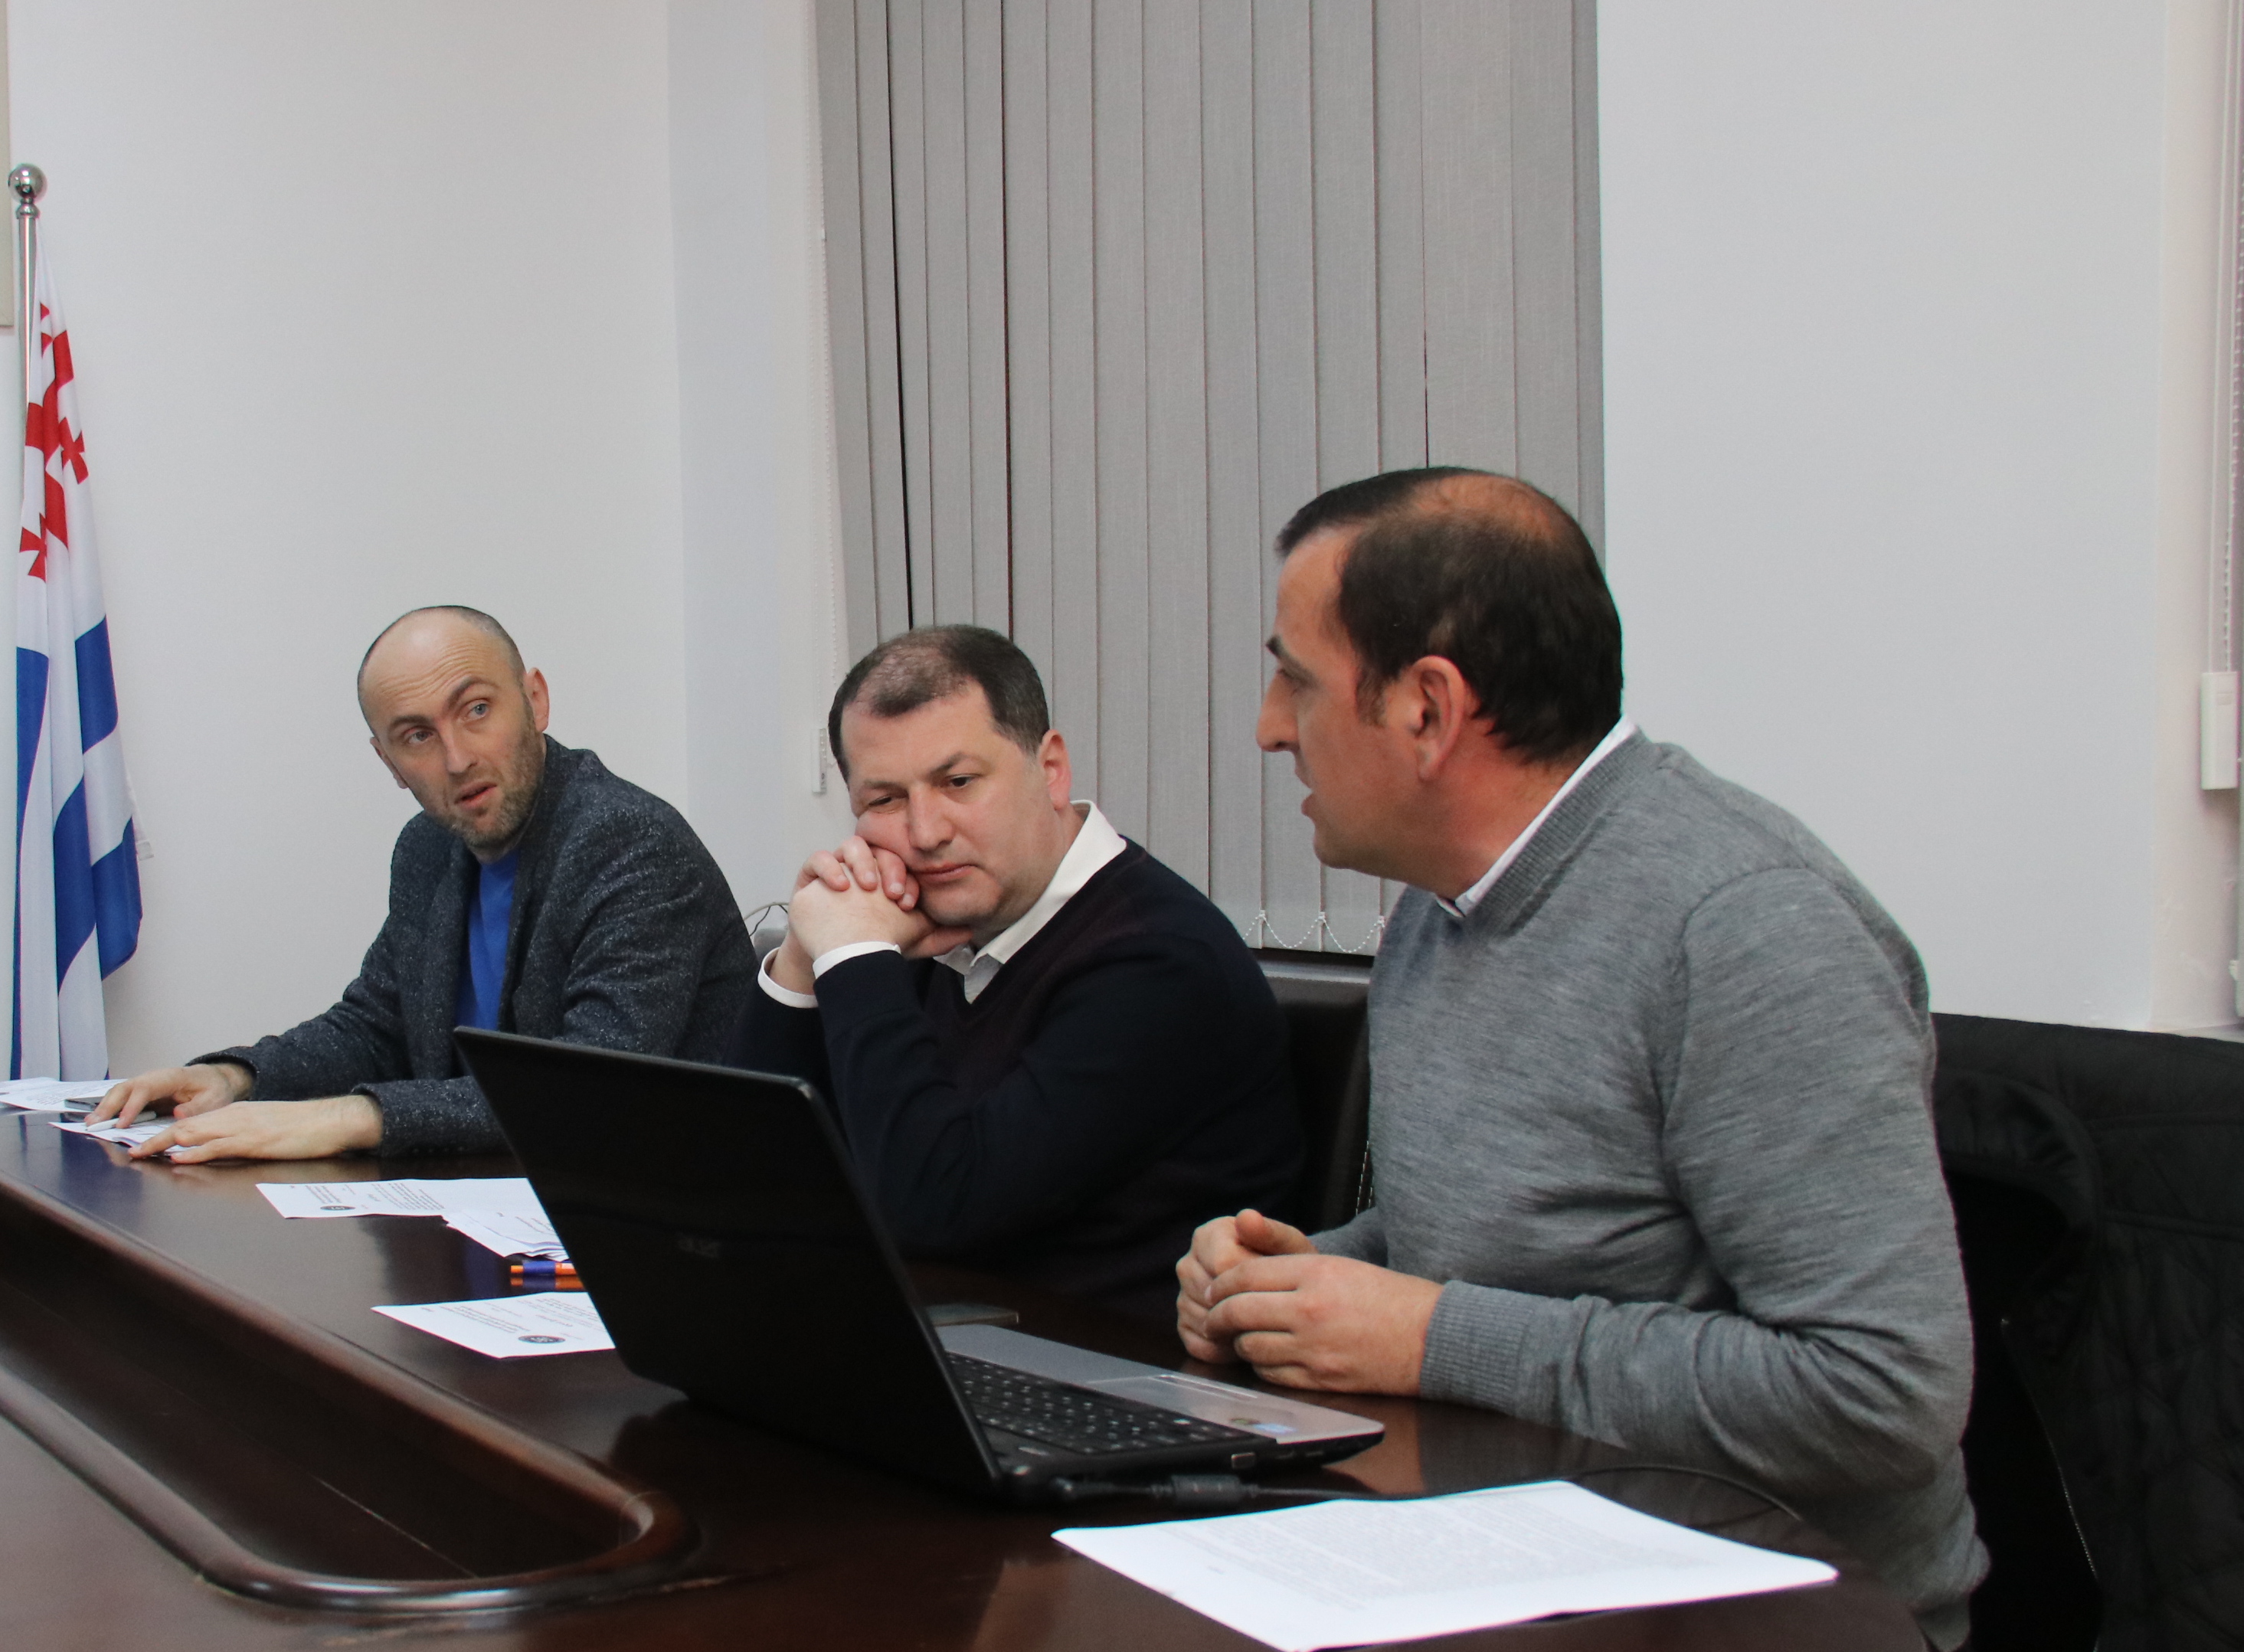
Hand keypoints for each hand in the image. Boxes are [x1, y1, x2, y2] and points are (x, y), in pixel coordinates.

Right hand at [89, 1062, 252, 1126]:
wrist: (214, 1079)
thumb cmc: (214, 1089)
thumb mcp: (214, 1099)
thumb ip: (197, 1107)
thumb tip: (177, 1114)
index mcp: (171, 1077)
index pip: (146, 1089)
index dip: (132, 1106)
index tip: (122, 1124)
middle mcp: (154, 1078)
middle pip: (126, 1088)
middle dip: (109, 1106)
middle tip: (93, 1124)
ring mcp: (146, 1084)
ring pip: (120, 1092)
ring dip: (104, 1107)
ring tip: (90, 1124)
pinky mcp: (143, 1093)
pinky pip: (123, 1099)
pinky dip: (109, 1108)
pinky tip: (99, 1120)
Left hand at [131, 1095, 383, 1162]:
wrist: (331, 1119)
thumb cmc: (304, 1127)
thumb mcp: (267, 1128)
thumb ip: (241, 1136)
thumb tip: (220, 1149)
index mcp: (236, 1113)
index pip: (191, 1121)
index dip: (164, 1133)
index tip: (144, 1143)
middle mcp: (233, 1116)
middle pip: (183, 1126)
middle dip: (153, 1138)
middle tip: (128, 1151)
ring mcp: (242, 1128)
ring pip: (193, 1133)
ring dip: (163, 1144)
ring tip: (140, 1153)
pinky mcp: (253, 1141)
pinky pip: (216, 1146)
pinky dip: (193, 1152)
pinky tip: (178, 1158)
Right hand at [769, 838, 950, 991]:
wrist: (835, 961)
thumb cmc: (873, 945)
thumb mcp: (910, 942)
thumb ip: (940, 937)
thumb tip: (970, 930)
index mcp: (890, 876)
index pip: (903, 864)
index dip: (908, 879)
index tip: (909, 903)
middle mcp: (867, 868)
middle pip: (881, 850)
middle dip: (890, 868)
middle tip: (892, 893)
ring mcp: (841, 869)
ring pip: (852, 845)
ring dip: (863, 862)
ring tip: (868, 886)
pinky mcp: (813, 876)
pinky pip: (819, 858)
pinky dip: (830, 867)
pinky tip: (841, 886)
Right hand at [1176, 1208, 1315, 1361]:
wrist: (1282, 1289)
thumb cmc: (1286, 1265)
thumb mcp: (1287, 1246)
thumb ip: (1269, 1232)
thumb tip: (1247, 1217)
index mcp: (1208, 1235)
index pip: (1223, 1267)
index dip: (1254, 1283)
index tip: (1277, 1287)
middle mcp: (1188, 1263)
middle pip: (1210, 1296)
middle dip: (1243, 1308)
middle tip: (1270, 1313)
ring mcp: (1182, 1294)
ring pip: (1202, 1321)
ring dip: (1233, 1331)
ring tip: (1259, 1328)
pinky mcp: (1183, 1323)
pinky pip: (1197, 1344)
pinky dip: (1223, 1350)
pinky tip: (1245, 1341)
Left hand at [1200, 1253, 1442, 1395]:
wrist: (1430, 1338)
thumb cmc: (1389, 1298)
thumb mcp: (1340, 1265)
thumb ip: (1289, 1265)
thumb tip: (1240, 1268)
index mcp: (1315, 1273)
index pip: (1245, 1276)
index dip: (1220, 1285)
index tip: (1213, 1291)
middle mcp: (1309, 1309)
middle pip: (1238, 1312)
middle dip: (1217, 1316)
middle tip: (1212, 1317)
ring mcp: (1314, 1348)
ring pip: (1250, 1346)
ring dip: (1240, 1342)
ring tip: (1244, 1337)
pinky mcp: (1320, 1378)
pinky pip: (1271, 1374)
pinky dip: (1262, 1366)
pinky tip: (1269, 1357)